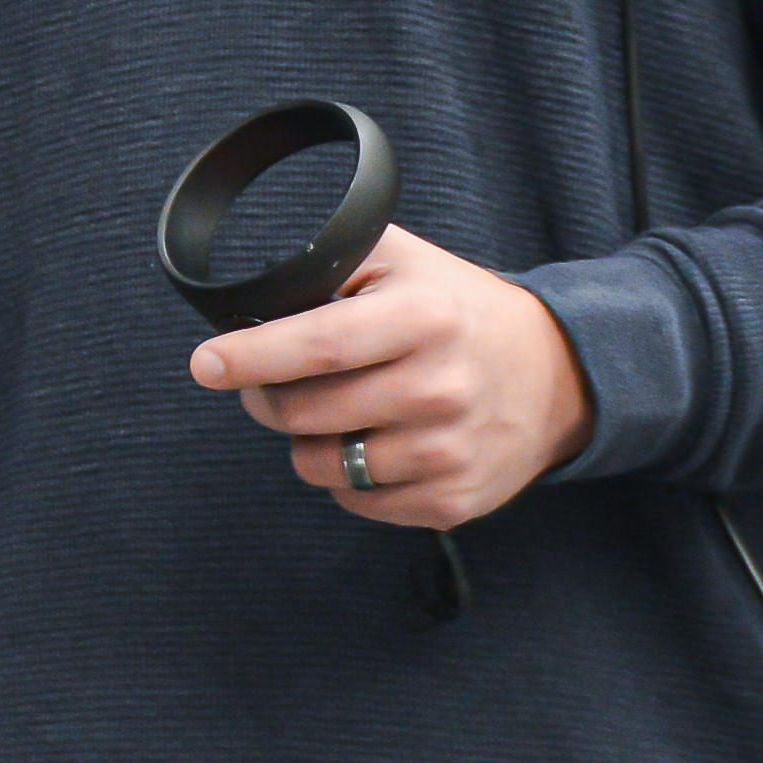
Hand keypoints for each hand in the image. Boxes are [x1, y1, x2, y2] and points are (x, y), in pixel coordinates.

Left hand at [185, 226, 596, 530]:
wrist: (557, 374)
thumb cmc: (459, 310)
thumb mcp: (406, 261)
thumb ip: (332, 262)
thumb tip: (249, 294)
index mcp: (425, 319)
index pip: (318, 345)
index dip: (251, 357)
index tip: (206, 362)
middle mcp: (439, 389)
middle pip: (305, 411)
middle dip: (266, 397)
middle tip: (271, 381)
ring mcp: (447, 453)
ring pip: (320, 465)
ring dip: (307, 440)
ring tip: (336, 409)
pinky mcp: (451, 502)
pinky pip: (355, 501)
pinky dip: (346, 476)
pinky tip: (373, 441)